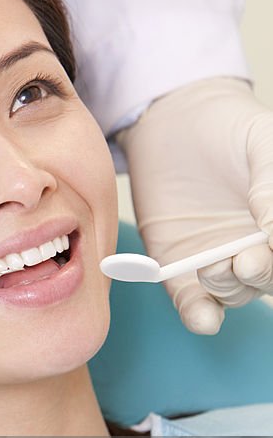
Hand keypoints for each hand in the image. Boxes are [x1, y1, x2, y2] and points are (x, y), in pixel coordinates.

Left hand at [116, 77, 272, 334]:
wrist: (173, 121)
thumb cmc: (230, 128)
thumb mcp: (262, 143)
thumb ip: (270, 185)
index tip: (267, 248)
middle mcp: (258, 249)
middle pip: (267, 280)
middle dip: (259, 276)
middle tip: (247, 262)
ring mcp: (220, 262)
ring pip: (234, 293)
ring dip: (228, 288)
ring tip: (213, 267)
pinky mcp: (180, 270)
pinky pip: (194, 303)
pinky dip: (199, 315)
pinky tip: (203, 317)